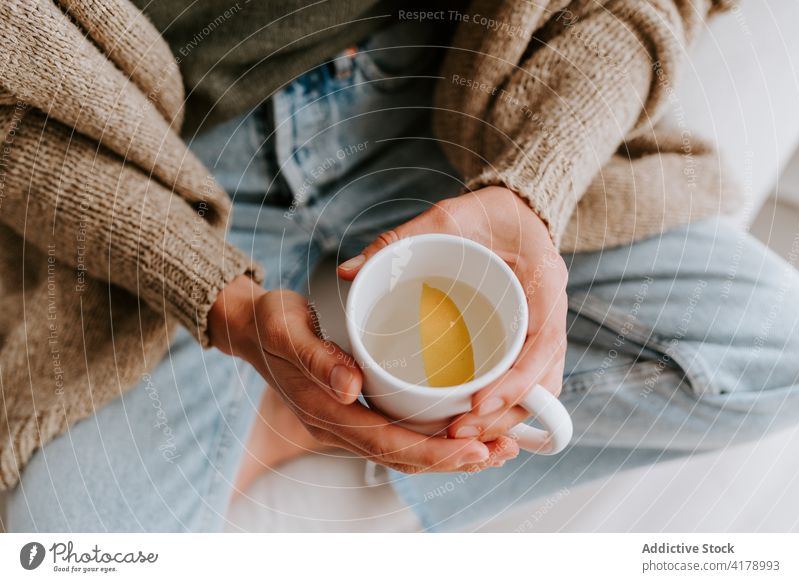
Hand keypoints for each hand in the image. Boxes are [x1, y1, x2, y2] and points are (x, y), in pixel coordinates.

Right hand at [208, 275, 516, 472]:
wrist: (252, 327)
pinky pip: (398, 434)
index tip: (476, 449)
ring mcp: (346, 422)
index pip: (387, 444)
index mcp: (325, 411)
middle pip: (404, 457)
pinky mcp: (354, 412)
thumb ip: (318, 358)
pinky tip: (461, 428)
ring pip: (404, 451)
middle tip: (503, 451)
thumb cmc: (271, 323)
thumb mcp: (287, 328)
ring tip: (497, 446)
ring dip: (450, 454)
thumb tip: (352, 388)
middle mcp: (339, 426)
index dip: (434, 452)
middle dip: (455, 459)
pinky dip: (433, 438)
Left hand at [338, 187, 567, 450]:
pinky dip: (505, 406)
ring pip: (539, 391)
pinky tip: (472, 419)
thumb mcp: (446, 217)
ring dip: (504, 419)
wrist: (514, 211)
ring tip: (458, 435)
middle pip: (544, 381)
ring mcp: (544, 330)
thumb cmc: (485, 213)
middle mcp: (551, 312)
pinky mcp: (529, 342)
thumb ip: (401, 240)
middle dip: (503, 415)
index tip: (476, 404)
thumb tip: (348, 271)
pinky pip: (528, 384)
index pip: (543, 343)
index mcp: (543, 281)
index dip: (515, 381)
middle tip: (456, 432)